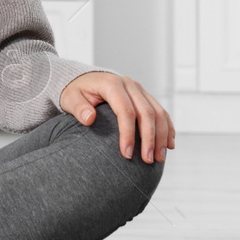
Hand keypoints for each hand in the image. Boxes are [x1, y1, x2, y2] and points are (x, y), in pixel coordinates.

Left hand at [59, 71, 173, 163]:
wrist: (84, 79)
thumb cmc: (76, 92)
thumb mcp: (70, 98)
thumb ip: (78, 108)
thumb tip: (89, 118)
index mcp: (112, 84)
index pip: (125, 111)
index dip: (128, 133)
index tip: (126, 154)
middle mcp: (129, 84)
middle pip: (146, 112)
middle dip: (149, 138)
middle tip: (148, 160)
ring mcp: (139, 89)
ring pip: (158, 112)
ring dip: (162, 136)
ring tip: (159, 158)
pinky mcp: (145, 96)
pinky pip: (161, 111)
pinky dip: (167, 128)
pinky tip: (169, 144)